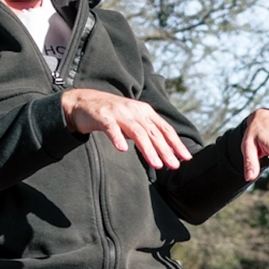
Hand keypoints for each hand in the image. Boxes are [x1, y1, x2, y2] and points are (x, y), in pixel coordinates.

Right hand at [61, 89, 190, 169]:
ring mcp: (118, 112)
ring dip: (148, 148)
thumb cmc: (112, 114)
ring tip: (156, 164)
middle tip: (174, 165)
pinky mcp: (102, 116)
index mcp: (145, 112)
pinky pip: (111, 128)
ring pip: (137, 132)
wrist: (83, 102)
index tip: (186, 158)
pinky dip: (117, 138)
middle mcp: (135, 111)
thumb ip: (148, 133)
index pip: (165, 129)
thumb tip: (167, 151)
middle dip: (165, 150)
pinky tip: (122, 149)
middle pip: (153, 132)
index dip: (176, 143)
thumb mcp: (134, 121)